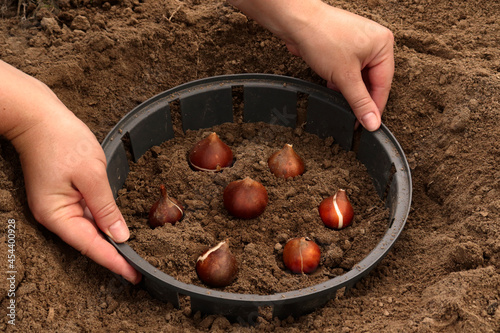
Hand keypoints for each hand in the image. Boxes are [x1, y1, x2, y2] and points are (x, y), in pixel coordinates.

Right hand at [3, 64, 140, 283]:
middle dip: (114, 255)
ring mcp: (58, 206)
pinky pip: (86, 215)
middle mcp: (55, 216)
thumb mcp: (91, 174)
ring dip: (110, 239)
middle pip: (89, 241)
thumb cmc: (61, 141)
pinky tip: (118, 228)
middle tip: (139, 269)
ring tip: (133, 254)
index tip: (134, 275)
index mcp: (57, 215)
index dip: (114, 262)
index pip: (91, 246)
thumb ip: (106, 207)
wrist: (39, 117)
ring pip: (89, 229)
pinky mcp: (64, 196)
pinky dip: (103, 222)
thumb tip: (119, 235)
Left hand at [229, 0, 393, 130]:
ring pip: (358, 77)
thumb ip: (360, 101)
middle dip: (360, 97)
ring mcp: (359, 43)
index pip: (384, 84)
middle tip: (353, 117)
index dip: (375, 107)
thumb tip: (372, 122)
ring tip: (340, 99)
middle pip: (372, 81)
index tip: (369, 125)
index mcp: (383, 45)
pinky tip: (332, 86)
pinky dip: (341, 80)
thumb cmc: (323, 38)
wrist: (297, 22)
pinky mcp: (344, 46)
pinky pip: (348, 70)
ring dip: (348, 89)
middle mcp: (375, 43)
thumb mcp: (345, 77)